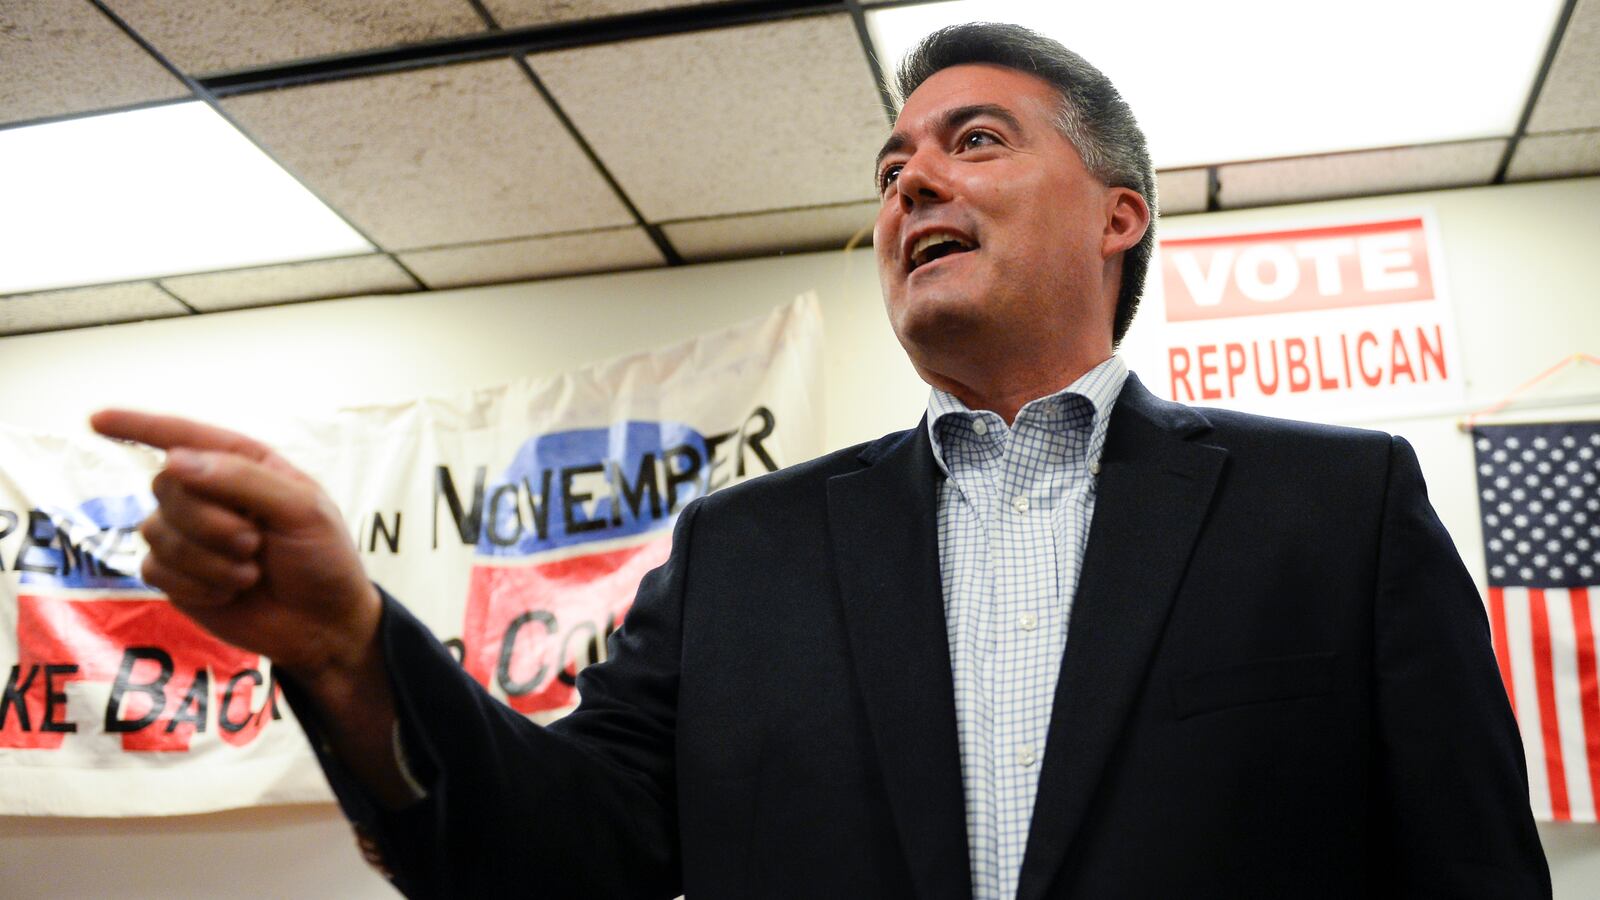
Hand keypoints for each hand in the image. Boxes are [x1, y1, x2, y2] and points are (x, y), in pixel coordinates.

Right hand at [89, 410, 381, 688]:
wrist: (322, 623)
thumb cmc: (322, 557)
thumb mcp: (302, 510)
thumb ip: (242, 480)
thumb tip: (174, 460)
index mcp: (242, 464)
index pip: (183, 436)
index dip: (138, 425)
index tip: (96, 419)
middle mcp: (209, 493)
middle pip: (167, 486)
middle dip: (210, 521)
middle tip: (255, 544)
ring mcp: (188, 535)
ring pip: (156, 530)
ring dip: (209, 559)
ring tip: (252, 571)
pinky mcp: (176, 575)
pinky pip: (155, 569)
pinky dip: (198, 584)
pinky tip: (232, 592)